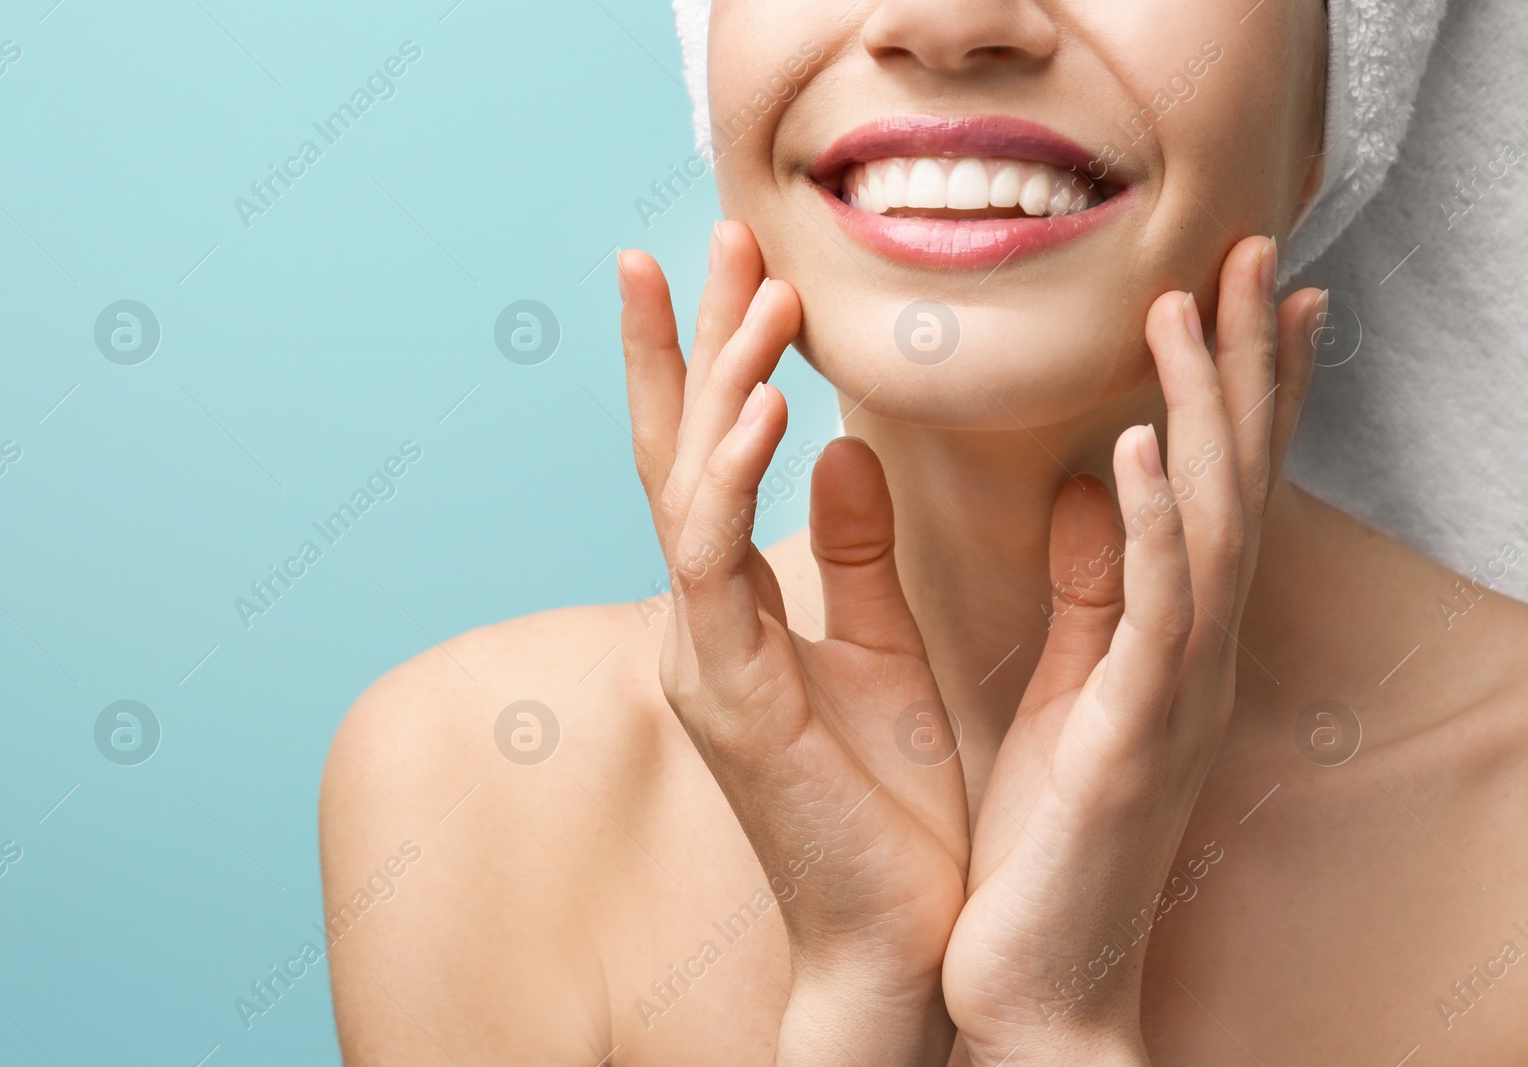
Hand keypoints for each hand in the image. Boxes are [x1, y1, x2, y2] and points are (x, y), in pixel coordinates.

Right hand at [618, 222, 969, 1064]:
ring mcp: (704, 659)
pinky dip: (732, 476)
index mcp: (739, 613)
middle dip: (686, 341)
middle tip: (705, 235)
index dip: (707, 361)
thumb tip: (842, 453)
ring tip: (756, 293)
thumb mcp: (882, 652)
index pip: (710, 462)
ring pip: (684, 490)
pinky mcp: (728, 697)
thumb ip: (856, 554)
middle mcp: (704, 625)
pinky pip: (714, 564)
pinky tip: (767, 404)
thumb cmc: (892, 807)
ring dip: (717, 381)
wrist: (902, 939)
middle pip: (675, 454)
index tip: (732, 267)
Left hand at [941, 237, 1324, 1064]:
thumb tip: (1090, 484)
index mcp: (1177, 639)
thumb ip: (1096, 589)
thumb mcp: (1081, 688)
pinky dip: (1147, 526)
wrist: (1041, 976)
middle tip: (1253, 253)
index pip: (1215, 488)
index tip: (1250, 293)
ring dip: (1200, 413)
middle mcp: (1198, 654)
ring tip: (1187, 308)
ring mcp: (1176, 694)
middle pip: (1232, 483)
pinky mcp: (1132, 737)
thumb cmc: (1059, 835)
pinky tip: (1131, 448)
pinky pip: (1150, 613)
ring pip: (1205, 526)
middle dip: (1244, 365)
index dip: (1242, 389)